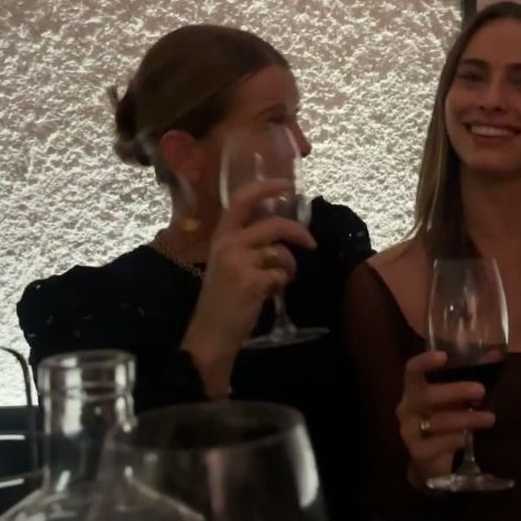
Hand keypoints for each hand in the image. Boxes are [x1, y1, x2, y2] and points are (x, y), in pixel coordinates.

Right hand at [182, 178, 316, 395]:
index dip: (266, 188)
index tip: (286, 185)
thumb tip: (280, 232)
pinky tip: (268, 293)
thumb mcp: (227, 264)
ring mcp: (238, 262)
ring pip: (280, 252)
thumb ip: (247, 244)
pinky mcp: (251, 281)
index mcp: (221, 236)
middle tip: (311, 243)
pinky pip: (280, 274)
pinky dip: (281, 284)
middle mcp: (227, 244)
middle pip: (274, 225)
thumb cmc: (222, 300)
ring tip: (279, 280)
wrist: (210, 335)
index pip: (241, 199)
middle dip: (298, 232)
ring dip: (288, 267)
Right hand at [395, 350, 494, 485]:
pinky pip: (437, 444)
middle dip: (455, 391)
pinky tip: (467, 438)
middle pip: (426, 395)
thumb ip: (470, 376)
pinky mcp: (417, 452)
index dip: (425, 361)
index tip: (444, 356)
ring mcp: (409, 431)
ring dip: (466, 418)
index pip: (412, 370)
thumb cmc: (442, 418)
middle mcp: (406, 407)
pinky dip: (455, 440)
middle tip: (481, 390)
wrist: (429, 459)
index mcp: (413, 389)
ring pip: (437, 422)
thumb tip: (495, 354)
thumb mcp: (454, 398)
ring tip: (489, 418)